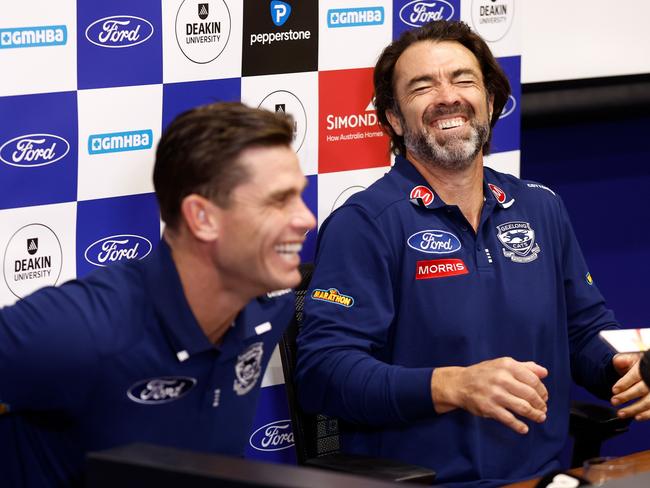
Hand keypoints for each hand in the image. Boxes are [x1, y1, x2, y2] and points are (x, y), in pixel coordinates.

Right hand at [430, 357, 548, 433]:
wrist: (459, 384)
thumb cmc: (484, 374)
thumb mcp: (502, 364)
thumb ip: (524, 367)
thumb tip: (544, 372)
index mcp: (507, 366)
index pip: (533, 380)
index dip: (542, 391)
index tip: (544, 397)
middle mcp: (501, 378)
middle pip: (530, 394)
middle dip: (540, 404)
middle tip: (543, 409)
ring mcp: (495, 394)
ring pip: (523, 408)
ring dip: (535, 415)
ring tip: (539, 417)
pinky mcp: (489, 408)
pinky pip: (509, 420)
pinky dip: (519, 426)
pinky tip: (524, 428)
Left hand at [611, 353, 649, 419]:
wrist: (649, 370)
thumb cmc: (639, 366)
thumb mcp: (630, 358)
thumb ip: (622, 360)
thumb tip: (617, 361)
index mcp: (645, 367)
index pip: (635, 376)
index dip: (624, 383)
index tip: (614, 390)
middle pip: (640, 390)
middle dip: (626, 397)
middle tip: (613, 401)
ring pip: (648, 402)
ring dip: (634, 409)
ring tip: (621, 413)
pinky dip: (647, 415)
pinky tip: (637, 417)